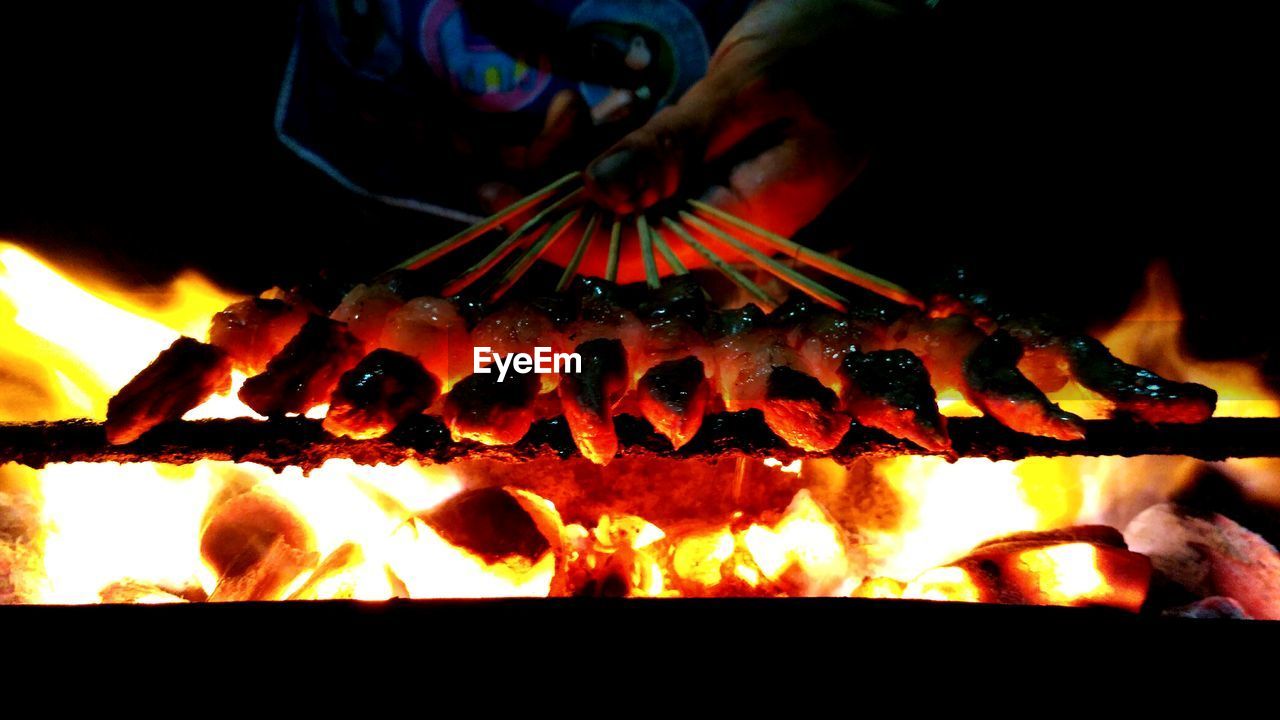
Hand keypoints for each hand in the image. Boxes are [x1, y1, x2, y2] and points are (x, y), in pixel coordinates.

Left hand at [583, 0, 901, 242]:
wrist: (892, 31)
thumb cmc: (837, 51)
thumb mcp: (752, 89)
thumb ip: (676, 147)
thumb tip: (598, 195)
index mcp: (741, 224)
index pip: (629, 256)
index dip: (558, 236)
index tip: (495, 201)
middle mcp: (723, 226)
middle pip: (617, 233)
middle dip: (563, 184)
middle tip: (552, 115)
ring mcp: (716, 199)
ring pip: (622, 204)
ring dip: (584, 157)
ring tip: (574, 103)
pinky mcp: (710, 170)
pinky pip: (641, 175)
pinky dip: (610, 142)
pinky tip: (602, 106)